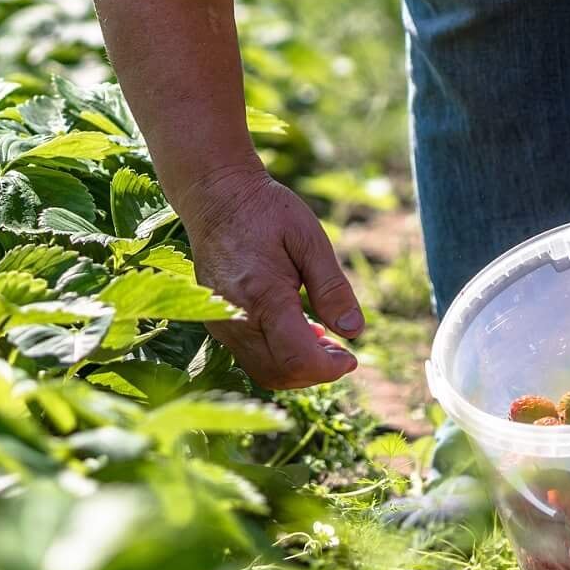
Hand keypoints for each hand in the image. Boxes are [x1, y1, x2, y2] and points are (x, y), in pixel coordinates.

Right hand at [180, 164, 362, 389]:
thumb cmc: (266, 212)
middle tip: (341, 350)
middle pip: (280, 373)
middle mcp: (236, 317)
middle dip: (316, 371)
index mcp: (263, 296)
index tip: (351, 357)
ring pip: (263, 371)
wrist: (215, 196)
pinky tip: (296, 328)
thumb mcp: (310, 239)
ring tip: (321, 338)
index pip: (298, 359)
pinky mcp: (215, 321)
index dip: (329, 369)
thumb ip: (332, 288)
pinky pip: (249, 356)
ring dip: (297, 367)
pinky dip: (277, 356)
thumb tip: (354, 331)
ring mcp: (221, 322)